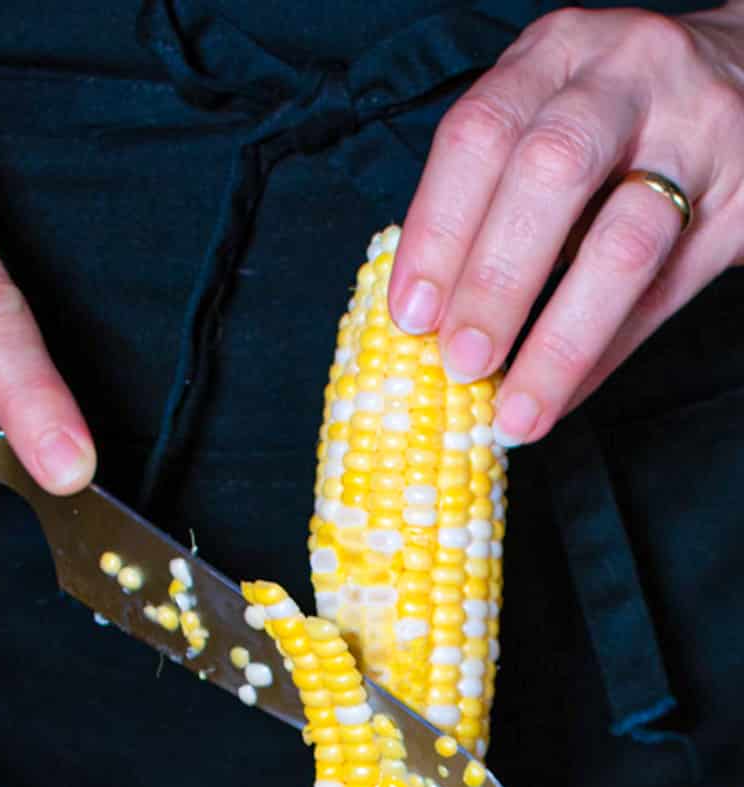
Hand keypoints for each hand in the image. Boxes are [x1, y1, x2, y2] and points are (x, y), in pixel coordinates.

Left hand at [388, 3, 743, 442]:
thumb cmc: (607, 119)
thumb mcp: (542, 117)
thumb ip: (486, 196)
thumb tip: (421, 324)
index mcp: (553, 55)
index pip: (480, 135)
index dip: (437, 231)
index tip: (410, 317)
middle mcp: (627, 76)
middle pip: (553, 173)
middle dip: (496, 280)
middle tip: (460, 363)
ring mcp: (697, 132)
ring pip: (626, 242)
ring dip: (560, 341)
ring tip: (515, 410)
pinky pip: (668, 291)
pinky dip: (604, 355)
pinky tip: (561, 398)